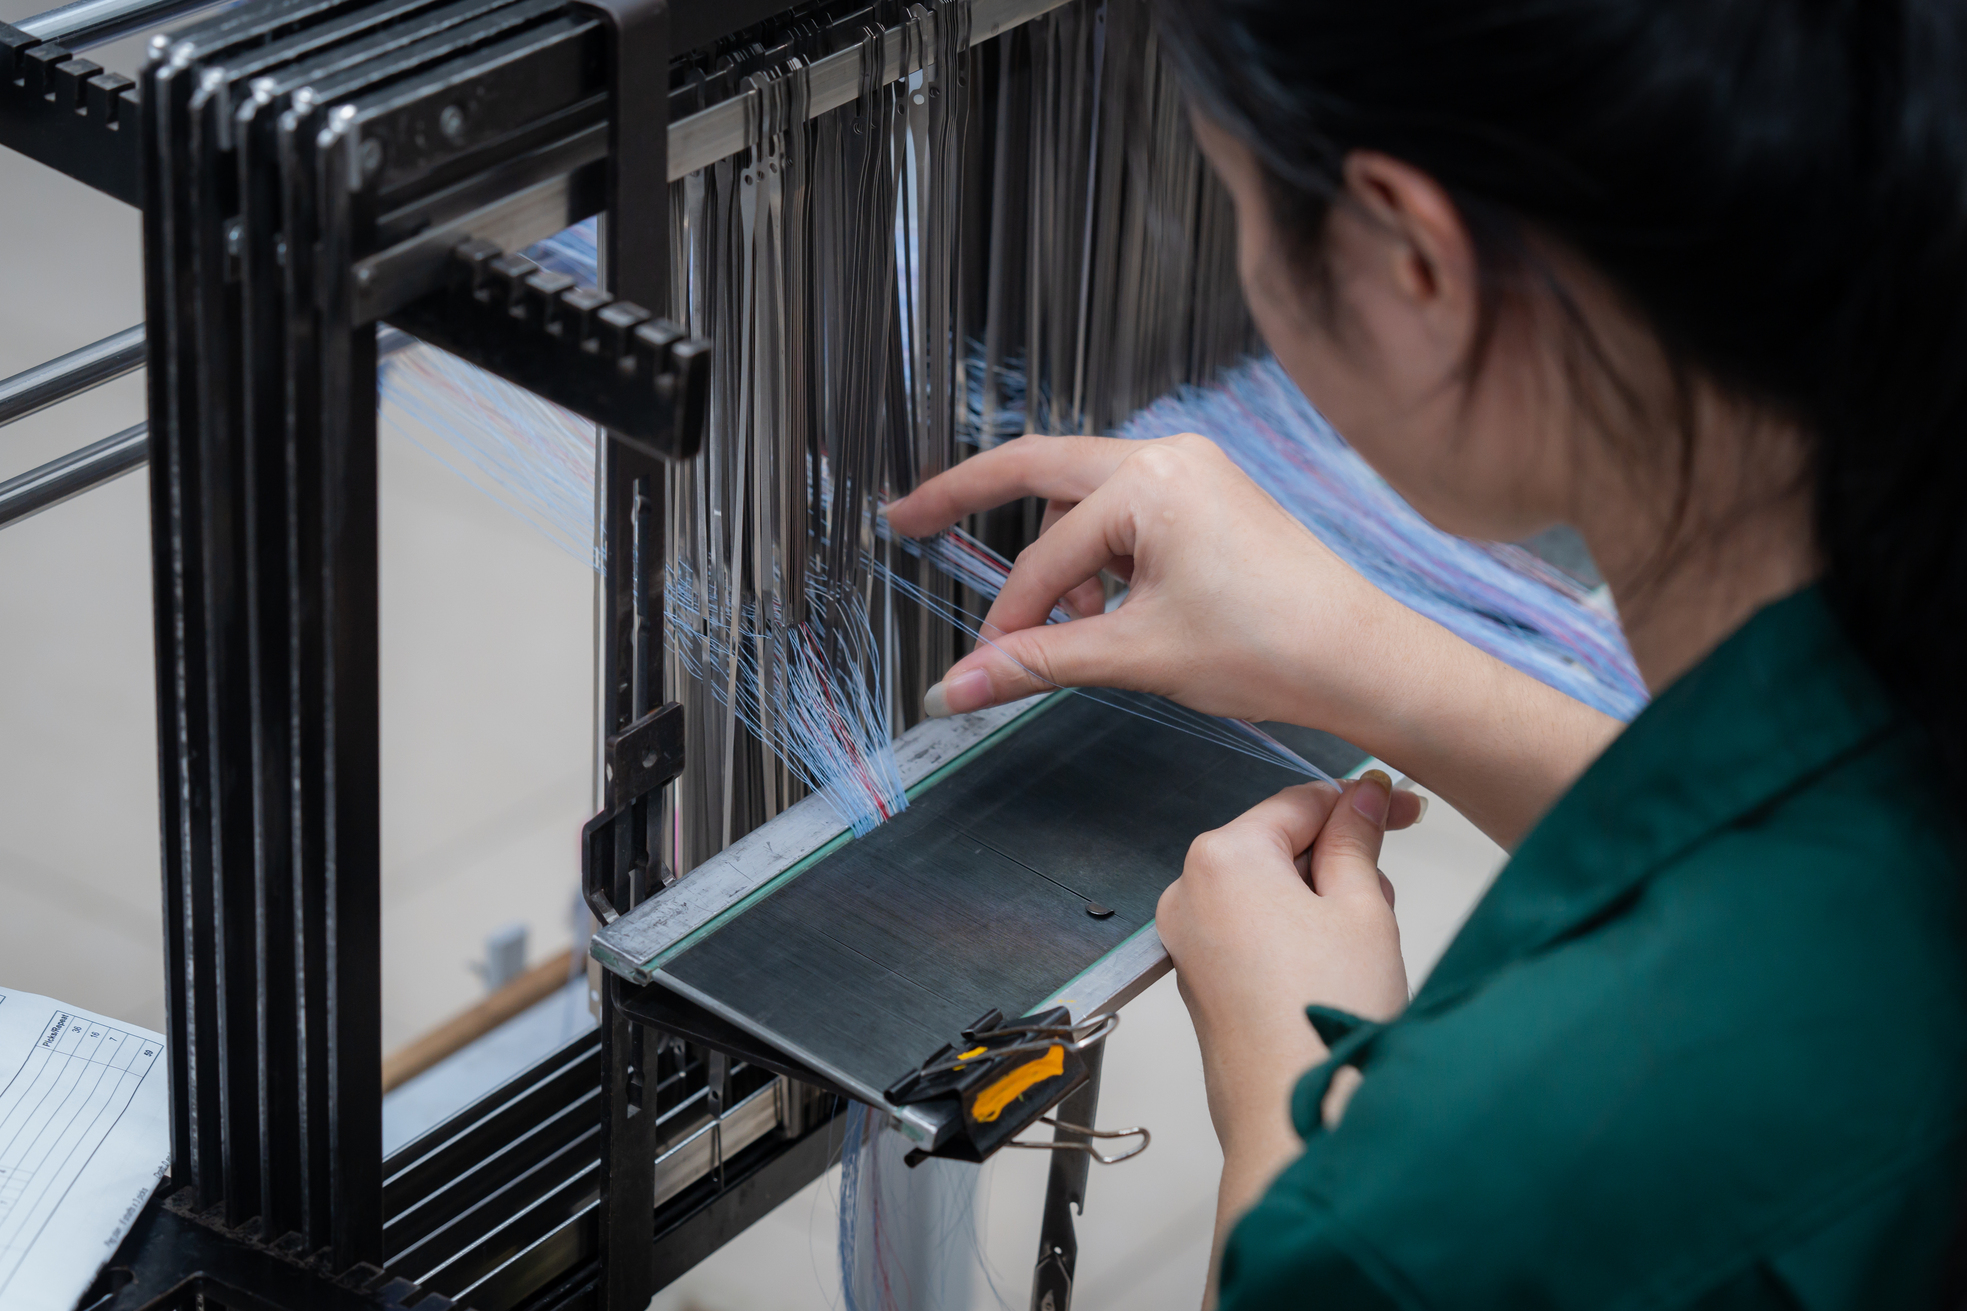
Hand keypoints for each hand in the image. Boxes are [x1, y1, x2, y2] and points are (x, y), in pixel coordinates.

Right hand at [886, 433, 1397, 725]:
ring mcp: (1194, 471)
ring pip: (1086, 501)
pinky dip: (1103, 557)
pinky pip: (1128, 514)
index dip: (1010, 615)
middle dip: (974, 498)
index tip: (982, 663)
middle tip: (907, 517)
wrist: (1364, 660)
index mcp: (1151, 480)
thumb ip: (1037, 662)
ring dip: (1061, 558)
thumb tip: (956, 687)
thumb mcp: (1137, 655)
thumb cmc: (1272, 646)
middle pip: (1042, 470)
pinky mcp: (1210, 497)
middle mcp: (1170, 456)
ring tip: (1080, 627)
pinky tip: (1113, 613)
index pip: (1046, 551)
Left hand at [1156, 773, 1409, 1288]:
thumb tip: (1361, 799)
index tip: (1401, 807)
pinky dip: (1294, 931)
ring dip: (1320, 897)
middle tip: (1388, 888)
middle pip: (1277, 844)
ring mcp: (1188, 938)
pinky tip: (1334, 966)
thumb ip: (1357, 841)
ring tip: (1364, 940)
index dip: (1359, 802)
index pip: (1299, 802)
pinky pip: (1251, 929)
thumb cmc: (1324, 1013)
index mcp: (1223, 857)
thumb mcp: (1363, 906)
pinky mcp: (1199, 977)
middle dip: (1337, 858)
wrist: (1294, 1109)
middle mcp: (1189, 891)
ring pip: (1267, 889)